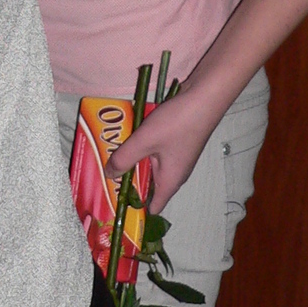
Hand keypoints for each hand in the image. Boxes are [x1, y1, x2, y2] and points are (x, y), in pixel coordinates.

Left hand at [106, 88, 223, 211]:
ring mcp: (176, 157)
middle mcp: (174, 173)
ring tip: (109, 155)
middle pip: (148, 185)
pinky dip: (141, 148)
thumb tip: (108, 175)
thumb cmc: (177, 124)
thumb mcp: (144, 141)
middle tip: (103, 175)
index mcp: (169, 181)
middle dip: (128, 181)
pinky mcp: (176, 142)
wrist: (204, 98)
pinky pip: (154, 151)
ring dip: (132, 161)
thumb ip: (124, 158)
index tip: (114, 204)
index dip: (135, 208)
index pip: (153, 206)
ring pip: (149, 165)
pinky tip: (127, 136)